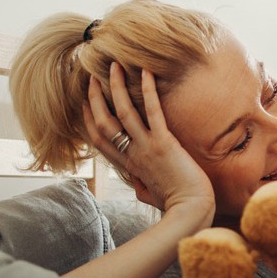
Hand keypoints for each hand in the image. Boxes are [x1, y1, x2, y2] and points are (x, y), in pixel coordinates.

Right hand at [82, 63, 213, 215]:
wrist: (190, 211)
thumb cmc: (176, 204)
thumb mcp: (150, 195)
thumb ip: (140, 185)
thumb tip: (137, 183)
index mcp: (128, 165)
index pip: (99, 140)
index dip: (88, 119)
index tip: (85, 102)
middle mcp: (132, 154)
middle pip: (103, 123)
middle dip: (95, 98)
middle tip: (92, 76)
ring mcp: (146, 148)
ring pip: (122, 112)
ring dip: (116, 87)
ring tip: (114, 65)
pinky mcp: (164, 143)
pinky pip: (152, 112)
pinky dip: (148, 91)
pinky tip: (147, 72)